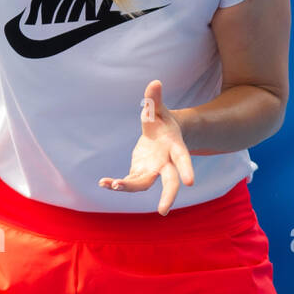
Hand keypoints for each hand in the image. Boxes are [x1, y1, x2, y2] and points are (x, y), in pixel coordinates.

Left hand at [98, 80, 194, 215]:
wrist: (163, 136)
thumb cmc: (162, 121)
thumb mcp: (158, 110)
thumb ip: (154, 100)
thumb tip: (154, 83)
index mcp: (174, 148)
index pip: (183, 159)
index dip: (187, 169)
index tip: (190, 183)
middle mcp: (166, 164)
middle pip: (169, 182)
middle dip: (168, 196)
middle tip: (162, 211)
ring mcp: (152, 171)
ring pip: (144, 185)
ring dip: (128, 187)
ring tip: (112, 185)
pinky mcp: (139, 173)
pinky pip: (128, 182)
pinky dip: (116, 183)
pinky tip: (103, 182)